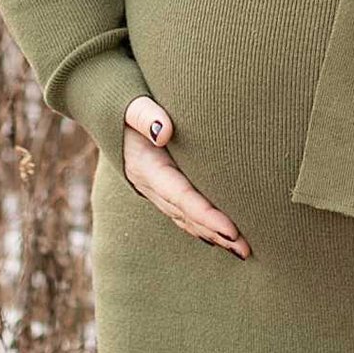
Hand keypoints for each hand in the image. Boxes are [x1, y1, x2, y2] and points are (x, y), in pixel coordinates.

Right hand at [120, 96, 250, 258]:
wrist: (107, 111)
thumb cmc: (126, 103)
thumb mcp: (133, 105)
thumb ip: (146, 114)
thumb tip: (164, 131)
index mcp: (146, 167)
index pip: (181, 197)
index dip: (206, 216)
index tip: (232, 231)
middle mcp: (149, 184)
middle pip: (186, 215)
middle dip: (216, 233)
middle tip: (246, 250)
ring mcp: (153, 188)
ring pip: (185, 218)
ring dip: (212, 234)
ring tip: (241, 250)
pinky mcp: (160, 187)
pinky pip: (182, 212)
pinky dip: (201, 226)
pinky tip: (219, 237)